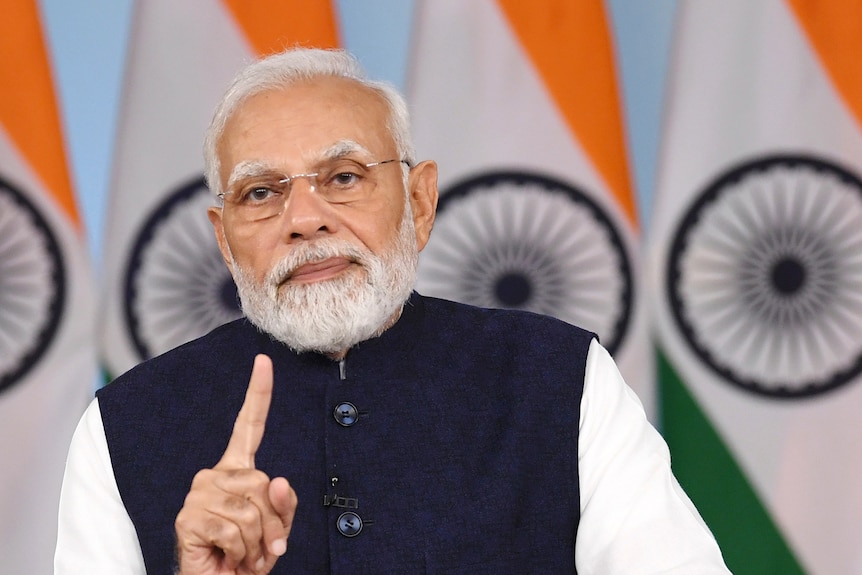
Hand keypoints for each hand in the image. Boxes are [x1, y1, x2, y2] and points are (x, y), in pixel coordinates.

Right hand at [175, 354, 296, 573]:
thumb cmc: (248, 555)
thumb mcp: (277, 529)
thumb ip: (284, 505)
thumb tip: (280, 482)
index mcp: (237, 470)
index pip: (248, 426)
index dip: (258, 393)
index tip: (263, 361)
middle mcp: (214, 475)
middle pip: (265, 483)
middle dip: (273, 522)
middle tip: (259, 544)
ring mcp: (199, 494)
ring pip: (253, 510)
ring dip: (257, 541)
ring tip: (242, 552)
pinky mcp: (188, 517)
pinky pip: (235, 529)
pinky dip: (242, 551)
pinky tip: (228, 557)